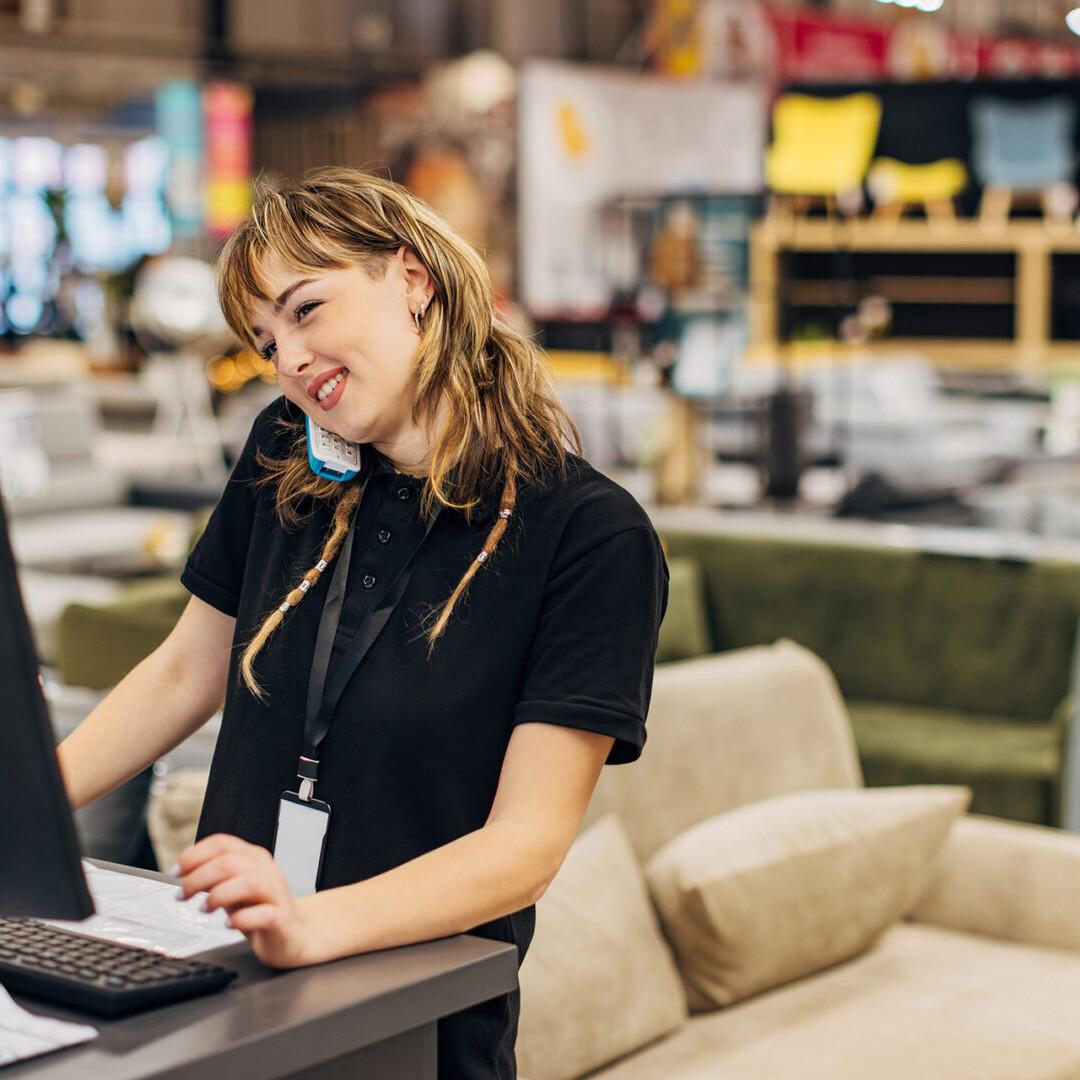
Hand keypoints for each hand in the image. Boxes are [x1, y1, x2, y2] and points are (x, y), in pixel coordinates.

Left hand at [174, 833, 320, 968]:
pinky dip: (242, 919)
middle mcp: (266, 871)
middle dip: (199, 877)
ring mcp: (275, 893)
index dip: (195, 855)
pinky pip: (264, 914)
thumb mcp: (233, 888)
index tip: (176, 871)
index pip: (223, 843)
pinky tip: (229, 925)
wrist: (293, 934)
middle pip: (230, 861)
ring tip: (205, 908)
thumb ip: (214, 878)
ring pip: (249, 881)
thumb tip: (185, 873)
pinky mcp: (281, 918)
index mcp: (253, 858)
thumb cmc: (260, 910)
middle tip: (183, 895)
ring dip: (219, 895)